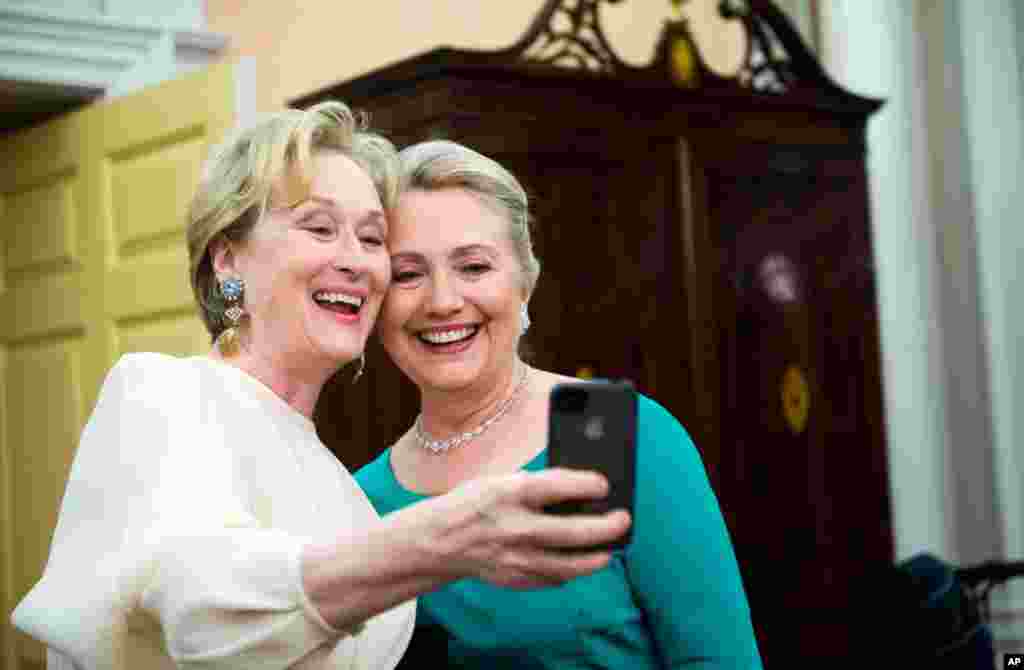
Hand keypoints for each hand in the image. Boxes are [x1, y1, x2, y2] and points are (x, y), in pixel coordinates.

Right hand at [416, 468, 631, 588]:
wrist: (438, 540)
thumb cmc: (472, 504)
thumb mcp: (498, 481)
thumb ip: (534, 485)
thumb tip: (578, 491)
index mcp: (508, 494)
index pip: (557, 487)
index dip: (587, 485)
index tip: (604, 485)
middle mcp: (513, 527)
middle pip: (572, 532)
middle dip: (605, 527)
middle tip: (622, 520)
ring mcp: (514, 558)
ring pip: (568, 565)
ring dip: (595, 558)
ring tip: (608, 551)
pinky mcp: (514, 578)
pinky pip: (552, 578)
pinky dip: (569, 571)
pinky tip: (579, 562)